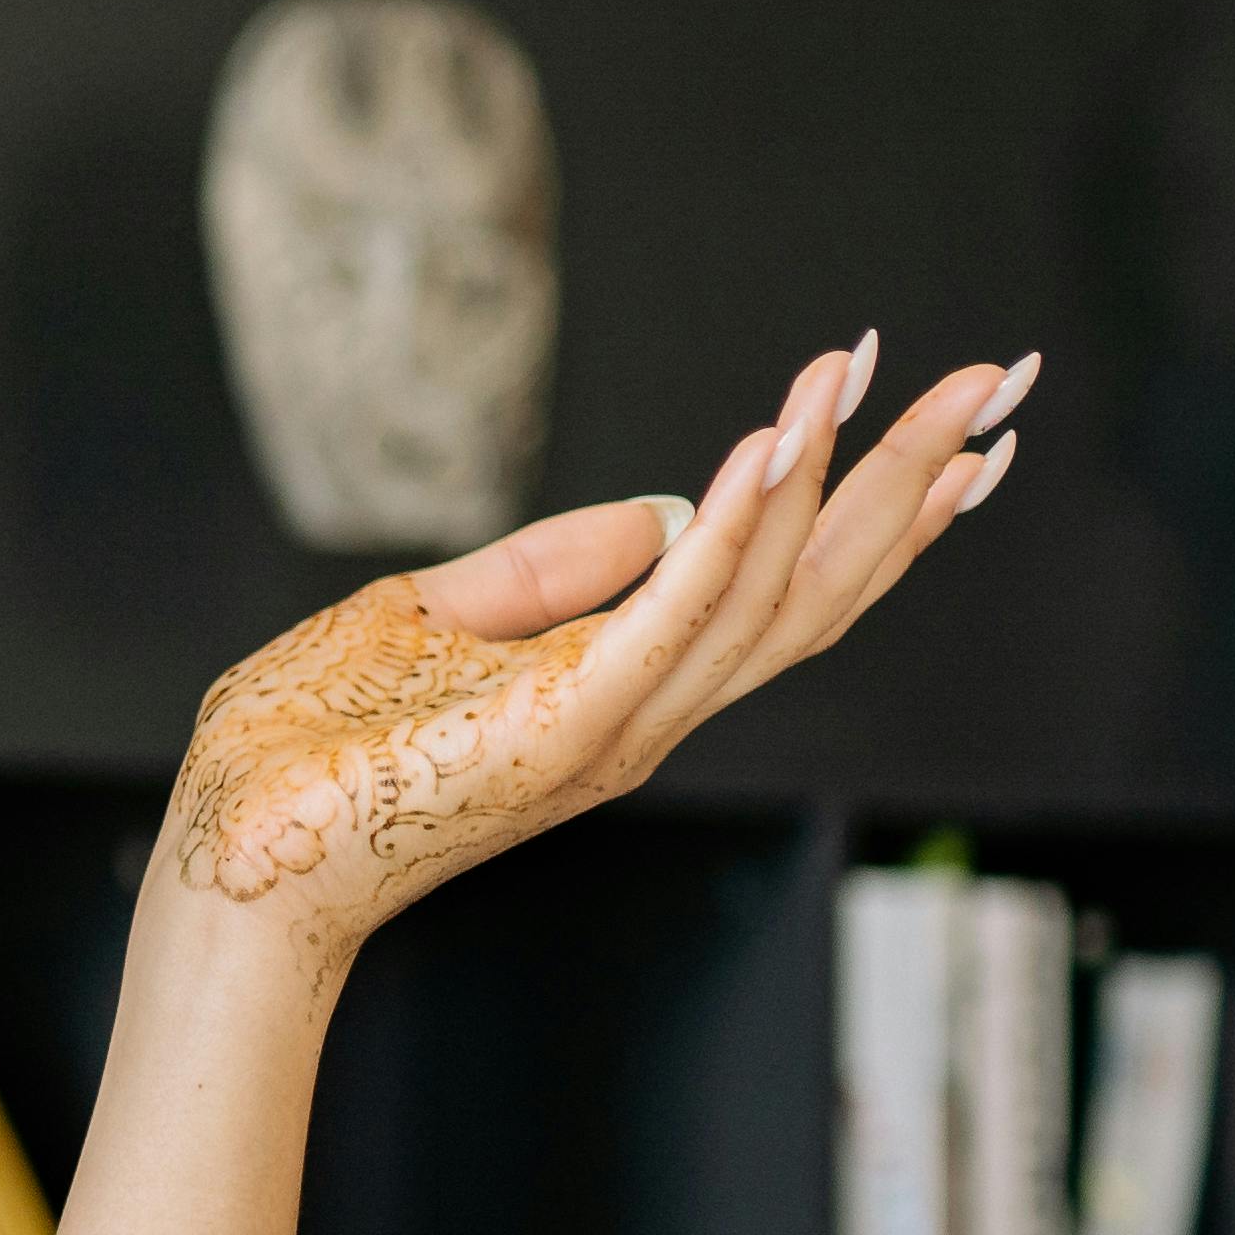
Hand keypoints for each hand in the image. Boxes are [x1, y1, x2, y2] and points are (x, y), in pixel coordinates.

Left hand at [162, 334, 1030, 986]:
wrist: (231, 866)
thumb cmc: (305, 759)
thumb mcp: (429, 620)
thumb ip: (546, 569)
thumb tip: (663, 503)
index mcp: (621, 688)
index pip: (782, 589)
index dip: (871, 503)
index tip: (955, 423)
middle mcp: (644, 715)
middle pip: (816, 589)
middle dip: (912, 482)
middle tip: (1003, 376)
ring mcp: (612, 726)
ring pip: (764, 591)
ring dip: (828, 472)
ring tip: (879, 369)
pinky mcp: (562, 724)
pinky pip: (668, 613)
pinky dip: (728, 526)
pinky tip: (772, 444)